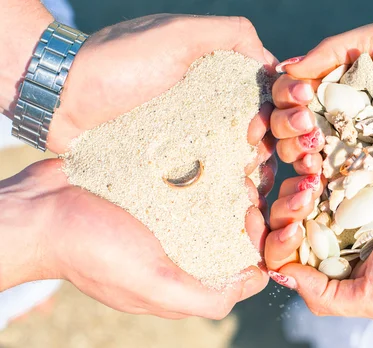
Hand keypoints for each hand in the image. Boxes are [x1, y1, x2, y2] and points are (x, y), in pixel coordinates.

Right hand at [0, 159, 268, 319]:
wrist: (39, 210)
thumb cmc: (92, 250)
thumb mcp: (151, 283)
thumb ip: (202, 296)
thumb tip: (253, 282)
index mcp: (183, 279)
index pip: (241, 270)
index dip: (257, 248)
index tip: (252, 218)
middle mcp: (179, 250)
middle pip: (233, 235)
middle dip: (249, 210)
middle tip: (244, 186)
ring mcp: (167, 220)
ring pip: (217, 203)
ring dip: (232, 184)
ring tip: (236, 163)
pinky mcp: (155, 192)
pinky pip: (191, 181)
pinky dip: (207, 168)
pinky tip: (216, 152)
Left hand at [49, 15, 275, 170]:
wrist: (62, 97)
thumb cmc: (119, 61)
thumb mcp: (178, 35)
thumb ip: (230, 34)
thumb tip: (272, 63)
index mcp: (214, 75)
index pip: (261, 94)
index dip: (273, 112)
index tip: (261, 128)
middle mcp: (205, 105)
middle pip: (253, 128)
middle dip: (265, 146)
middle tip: (255, 161)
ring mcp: (187, 135)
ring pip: (233, 155)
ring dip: (249, 170)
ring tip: (247, 185)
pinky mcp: (169, 160)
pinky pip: (203, 174)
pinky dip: (222, 185)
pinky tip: (232, 198)